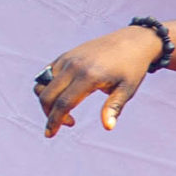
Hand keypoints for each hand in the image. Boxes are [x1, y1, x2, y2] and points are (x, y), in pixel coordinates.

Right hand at [34, 27, 164, 136]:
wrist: (133, 41)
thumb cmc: (132, 68)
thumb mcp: (128, 89)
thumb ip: (114, 107)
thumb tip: (108, 127)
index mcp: (89, 76)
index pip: (64, 103)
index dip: (54, 121)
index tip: (51, 134)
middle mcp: (73, 66)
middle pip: (47, 95)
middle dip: (49, 114)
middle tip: (67, 124)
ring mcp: (67, 59)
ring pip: (42, 85)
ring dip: (47, 101)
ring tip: (66, 109)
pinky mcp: (65, 55)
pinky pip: (46, 74)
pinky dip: (47, 87)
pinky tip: (63, 95)